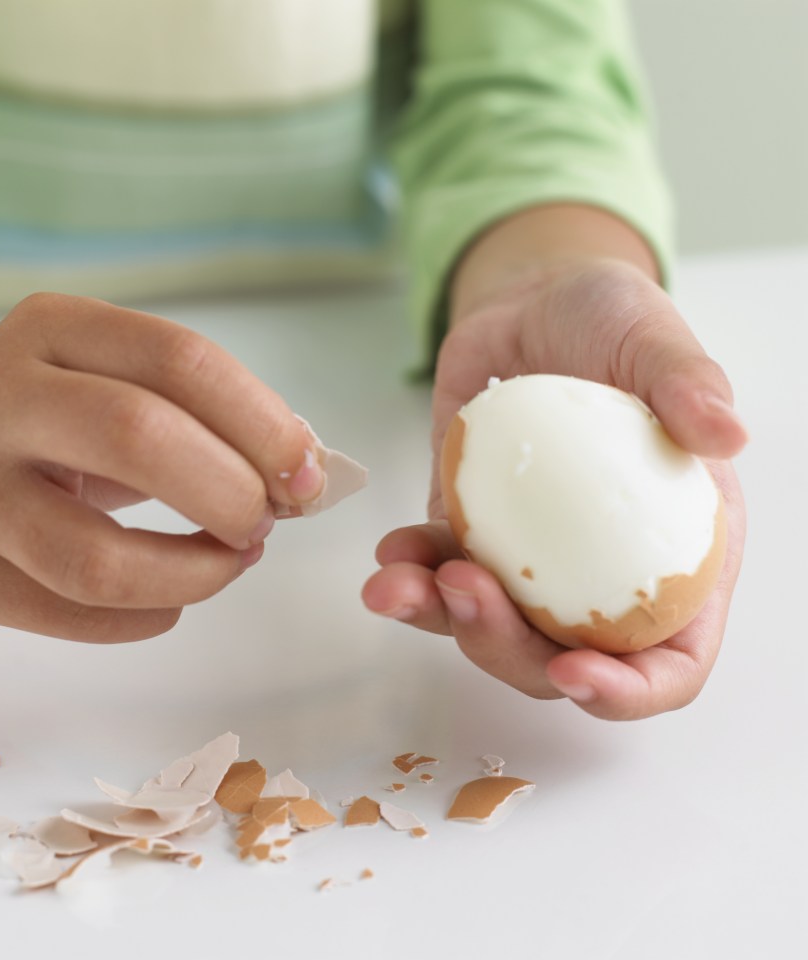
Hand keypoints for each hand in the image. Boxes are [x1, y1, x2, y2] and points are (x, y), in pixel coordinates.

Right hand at [0, 294, 323, 641]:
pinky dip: (151, 616)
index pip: (180, 361)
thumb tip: (304, 477)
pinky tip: (175, 597)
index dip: (263, 424)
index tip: (309, 476)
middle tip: (265, 521)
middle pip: (139, 439)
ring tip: (231, 560)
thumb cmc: (52, 417)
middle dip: (232, 493)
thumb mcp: (114, 382)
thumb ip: (204, 416)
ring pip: (98, 559)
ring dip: (196, 572)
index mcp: (50, 329)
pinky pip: (74, 616)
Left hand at [363, 258, 747, 719]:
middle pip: (561, 658)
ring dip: (440, 618)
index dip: (631, 690)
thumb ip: (687, 383)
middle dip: (507, 649)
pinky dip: (411, 572)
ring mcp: (530, 559)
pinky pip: (440, 571)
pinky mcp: (473, 532)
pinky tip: (390, 551)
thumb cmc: (608, 323)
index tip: (576, 672)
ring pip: (489, 627)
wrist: (530, 305)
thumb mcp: (654, 338)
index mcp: (674, 553)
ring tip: (397, 581)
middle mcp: (599, 573)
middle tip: (464, 591)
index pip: (670, 658)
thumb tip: (728, 434)